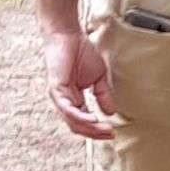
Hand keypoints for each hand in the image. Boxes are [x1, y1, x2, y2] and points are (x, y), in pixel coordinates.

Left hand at [43, 23, 116, 140]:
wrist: (68, 35)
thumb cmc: (81, 53)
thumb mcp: (98, 78)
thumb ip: (102, 95)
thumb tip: (110, 112)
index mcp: (74, 100)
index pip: (84, 122)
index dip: (98, 129)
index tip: (113, 133)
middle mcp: (65, 102)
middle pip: (78, 126)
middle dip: (95, 133)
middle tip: (110, 134)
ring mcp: (59, 97)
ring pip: (73, 121)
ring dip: (90, 128)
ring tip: (105, 129)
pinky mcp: (56, 90)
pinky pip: (67, 109)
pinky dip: (80, 117)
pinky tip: (93, 119)